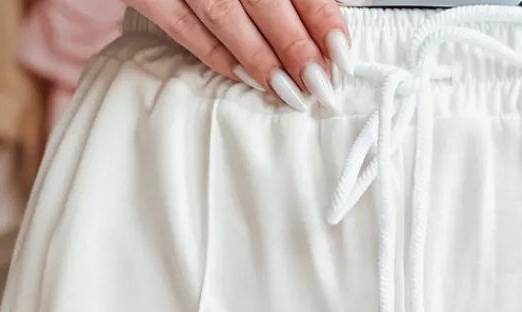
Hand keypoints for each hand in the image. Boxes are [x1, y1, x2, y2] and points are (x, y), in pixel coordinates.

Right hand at [129, 0, 353, 109]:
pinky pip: (181, 26)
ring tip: (288, 90)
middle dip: (295, 46)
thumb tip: (329, 10)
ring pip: (223, 16)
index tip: (339, 50)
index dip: (320, 15)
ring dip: (259, 58)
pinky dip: (214, 54)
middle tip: (319, 83)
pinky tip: (243, 76)